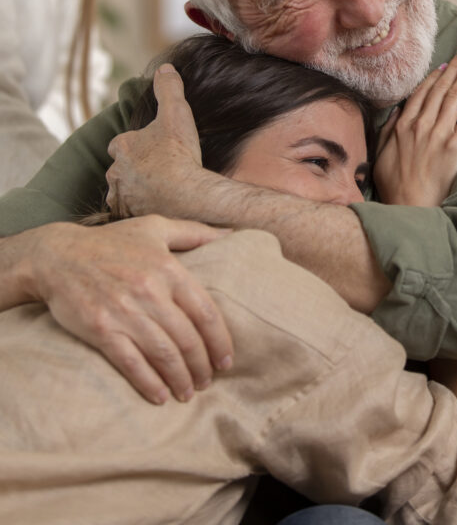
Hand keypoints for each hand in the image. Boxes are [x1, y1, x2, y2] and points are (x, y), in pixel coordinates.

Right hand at [25, 215, 233, 403]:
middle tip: (208, 381)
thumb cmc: (111, 242)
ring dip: (180, 379)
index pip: (205, 312)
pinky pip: (132, 363)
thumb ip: (195, 232)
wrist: (58, 255)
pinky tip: (160, 396)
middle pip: (187, 339)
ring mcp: (125, 312)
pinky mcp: (102, 330)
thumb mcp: (155, 228)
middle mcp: (150, 291)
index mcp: (169, 269)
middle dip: (202, 366)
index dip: (220, 341)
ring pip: (164, 355)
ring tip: (188, 392)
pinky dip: (149, 384)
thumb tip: (231, 235)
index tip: (226, 360)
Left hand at [106, 64, 214, 218]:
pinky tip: (156, 209)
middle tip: (157, 171)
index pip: (121, 144)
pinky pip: (129, 213)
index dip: (136, 145)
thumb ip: (169, 89)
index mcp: (123, 147)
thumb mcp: (177, 113)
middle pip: (120, 169)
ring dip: (135, 191)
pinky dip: (139, 210)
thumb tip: (165, 68)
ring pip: (123, 192)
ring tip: (158, 192)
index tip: (153, 149)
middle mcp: (115, 173)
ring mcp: (121, 197)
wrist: (187, 196)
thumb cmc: (179, 155)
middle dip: (133, 170)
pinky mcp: (128, 217)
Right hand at [373, 48, 456, 205]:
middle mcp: (422, 124)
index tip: (445, 63)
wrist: (409, 208)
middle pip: (442, 88)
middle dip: (456, 66)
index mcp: (403, 125)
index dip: (436, 76)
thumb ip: (388, 131)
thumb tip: (396, 112)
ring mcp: (440, 133)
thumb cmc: (395, 186)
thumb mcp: (381, 155)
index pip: (422, 93)